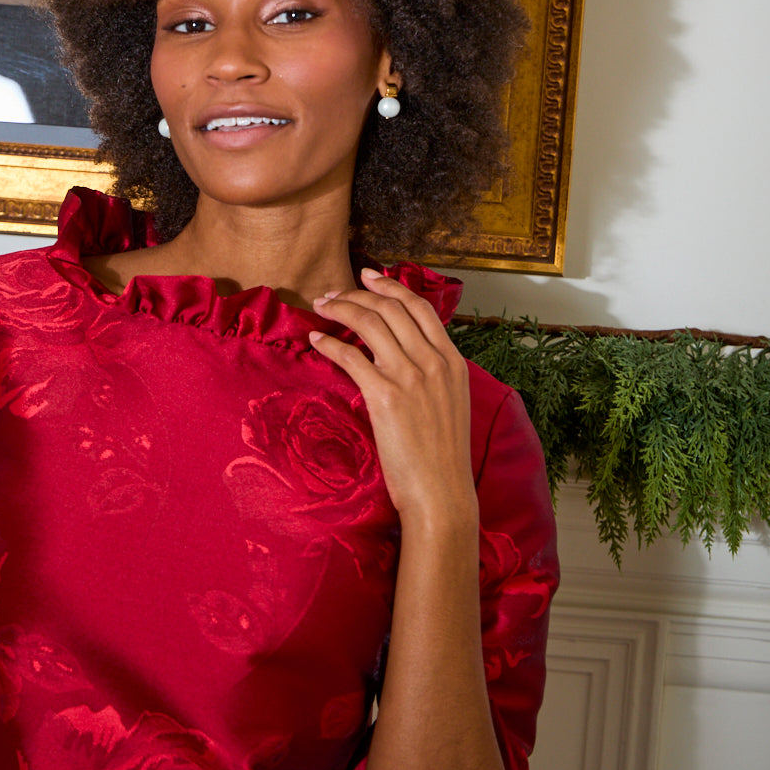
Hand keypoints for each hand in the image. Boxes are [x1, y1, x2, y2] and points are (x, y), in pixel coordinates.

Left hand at [309, 267, 476, 528]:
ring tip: (322, 307)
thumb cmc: (443, 457)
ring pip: (370, 323)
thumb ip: (435, 374)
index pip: (420, 308)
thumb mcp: (450, 404)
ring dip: (341, 309)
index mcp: (453, 362)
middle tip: (334, 293)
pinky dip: (330, 342)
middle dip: (358, 293)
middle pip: (391, 308)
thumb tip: (409, 354)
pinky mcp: (385, 396)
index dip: (392, 286)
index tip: (370, 275)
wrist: (441, 494)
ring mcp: (410, 377)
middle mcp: (434, 362)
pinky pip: (350, 355)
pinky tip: (317, 339)